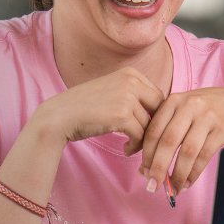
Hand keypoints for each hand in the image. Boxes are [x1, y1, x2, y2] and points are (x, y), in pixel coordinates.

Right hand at [31, 67, 164, 154]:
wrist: (59, 116)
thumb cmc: (86, 108)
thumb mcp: (113, 91)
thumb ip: (135, 96)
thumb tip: (163, 113)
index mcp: (131, 73)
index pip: (158, 97)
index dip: (155, 116)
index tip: (145, 129)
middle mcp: (131, 80)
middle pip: (160, 109)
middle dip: (155, 128)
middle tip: (144, 141)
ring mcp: (127, 96)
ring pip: (150, 125)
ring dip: (143, 140)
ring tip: (131, 147)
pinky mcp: (122, 115)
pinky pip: (140, 135)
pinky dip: (135, 146)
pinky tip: (125, 149)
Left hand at [139, 87, 223, 194]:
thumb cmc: (204, 112)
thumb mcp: (183, 110)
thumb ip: (165, 130)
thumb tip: (145, 166)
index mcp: (174, 101)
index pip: (154, 131)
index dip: (146, 155)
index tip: (143, 173)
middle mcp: (189, 106)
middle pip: (168, 141)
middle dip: (158, 167)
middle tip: (152, 186)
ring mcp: (207, 116)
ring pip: (187, 151)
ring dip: (178, 174)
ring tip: (174, 189)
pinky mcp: (222, 128)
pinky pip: (204, 155)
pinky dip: (194, 172)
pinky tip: (188, 182)